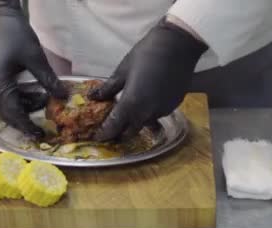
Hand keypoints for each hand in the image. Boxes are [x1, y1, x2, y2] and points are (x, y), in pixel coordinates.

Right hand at [0, 0, 67, 137]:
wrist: (0, 18)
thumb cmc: (17, 35)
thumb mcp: (36, 58)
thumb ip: (48, 80)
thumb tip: (64, 97)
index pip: (13, 111)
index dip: (26, 125)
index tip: (40, 135)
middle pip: (7, 111)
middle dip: (25, 119)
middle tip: (43, 127)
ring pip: (6, 104)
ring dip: (25, 106)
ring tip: (44, 100)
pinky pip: (5, 95)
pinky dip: (20, 99)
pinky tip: (35, 94)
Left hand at [89, 18, 207, 140]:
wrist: (178, 46)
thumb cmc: (146, 54)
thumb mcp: (123, 70)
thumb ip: (109, 88)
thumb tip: (93, 97)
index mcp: (131, 104)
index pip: (114, 127)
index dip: (104, 134)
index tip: (97, 136)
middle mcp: (147, 113)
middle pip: (130, 133)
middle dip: (119, 134)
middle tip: (111, 130)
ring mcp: (162, 112)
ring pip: (144, 124)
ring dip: (135, 122)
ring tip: (129, 113)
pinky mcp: (173, 107)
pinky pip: (157, 115)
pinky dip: (149, 113)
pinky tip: (147, 101)